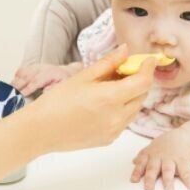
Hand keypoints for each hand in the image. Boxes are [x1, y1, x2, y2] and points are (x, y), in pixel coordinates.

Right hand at [26, 45, 154, 152]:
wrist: (41, 130)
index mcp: (111, 98)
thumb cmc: (57, 101)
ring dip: (131, 96)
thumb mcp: (82, 77)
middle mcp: (117, 117)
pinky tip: (104, 105)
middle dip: (139, 81)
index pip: (143, 82)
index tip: (148, 60)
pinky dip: (121, 110)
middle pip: (142, 95)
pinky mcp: (109, 139)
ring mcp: (115, 131)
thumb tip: (125, 50)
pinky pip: (124, 121)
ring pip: (134, 109)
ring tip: (112, 87)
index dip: (148, 68)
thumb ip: (108, 63)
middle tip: (125, 71)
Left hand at [130, 128, 189, 189]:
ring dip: (168, 180)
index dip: (137, 171)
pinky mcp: (184, 161)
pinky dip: (188, 179)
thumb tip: (133, 162)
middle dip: (150, 178)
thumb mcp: (153, 146)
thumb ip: (143, 154)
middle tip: (148, 188)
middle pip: (153, 167)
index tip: (133, 180)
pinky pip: (186, 171)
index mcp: (151, 153)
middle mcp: (160, 156)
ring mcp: (172, 158)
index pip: (142, 162)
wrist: (185, 137)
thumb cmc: (167, 144)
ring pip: (168, 170)